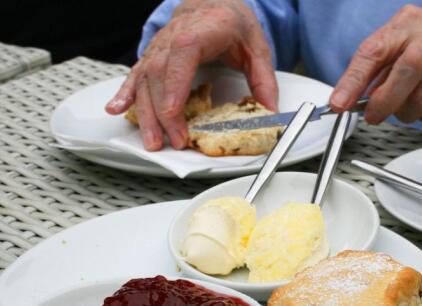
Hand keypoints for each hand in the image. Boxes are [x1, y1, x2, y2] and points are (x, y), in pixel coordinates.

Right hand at [105, 0, 276, 150]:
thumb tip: (270, 111)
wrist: (213, 2)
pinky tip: (116, 108)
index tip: (174, 111)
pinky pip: (136, 74)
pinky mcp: (152, 56)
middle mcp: (175, 35)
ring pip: (145, 78)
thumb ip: (264, 79)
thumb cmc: (233, 23)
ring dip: (146, 112)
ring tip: (151, 140)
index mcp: (204, 28)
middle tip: (172, 141)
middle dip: (163, 111)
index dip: (175, 83)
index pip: (183, 53)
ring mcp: (160, 46)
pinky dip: (125, 93)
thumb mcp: (257, 47)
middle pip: (161, 73)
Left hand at [330, 6, 421, 123]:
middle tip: (373, 116)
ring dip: (408, 111)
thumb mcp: (405, 40)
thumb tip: (355, 98)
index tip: (339, 103)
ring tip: (408, 106)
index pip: (373, 51)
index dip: (353, 80)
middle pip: (404, 71)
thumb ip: (381, 66)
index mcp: (404, 25)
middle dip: (384, 101)